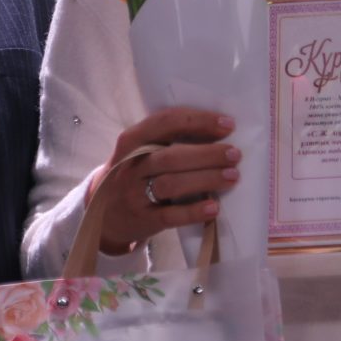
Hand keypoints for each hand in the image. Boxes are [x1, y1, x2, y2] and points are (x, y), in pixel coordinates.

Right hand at [86, 108, 238, 252]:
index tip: (228, 124)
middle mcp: (130, 165)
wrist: (105, 215)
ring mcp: (134, 194)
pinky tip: (214, 207)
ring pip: (171, 184)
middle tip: (235, 154)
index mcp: (132, 140)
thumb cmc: (133, 175)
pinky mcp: (142, 219)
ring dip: (206, 179)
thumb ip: (165, 141)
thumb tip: (217, 132)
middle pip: (171, 156)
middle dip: (207, 154)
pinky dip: (194, 211)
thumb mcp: (138, 152)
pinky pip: (170, 215)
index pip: (166, 122)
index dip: (199, 121)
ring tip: (232, 176)